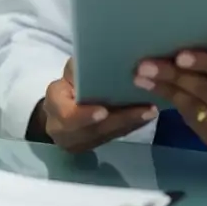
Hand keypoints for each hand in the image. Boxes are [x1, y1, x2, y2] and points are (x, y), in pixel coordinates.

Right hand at [42, 60, 157, 153]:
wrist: (58, 113)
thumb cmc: (65, 86)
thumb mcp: (67, 74)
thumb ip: (78, 70)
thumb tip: (97, 59)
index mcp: (55, 107)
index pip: (67, 115)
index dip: (85, 115)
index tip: (104, 111)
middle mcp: (65, 132)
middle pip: (95, 130)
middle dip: (121, 120)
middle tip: (146, 110)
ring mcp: (80, 143)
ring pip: (108, 135)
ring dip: (131, 123)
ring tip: (152, 111)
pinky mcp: (95, 146)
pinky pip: (115, 136)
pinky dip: (132, 126)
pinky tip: (147, 115)